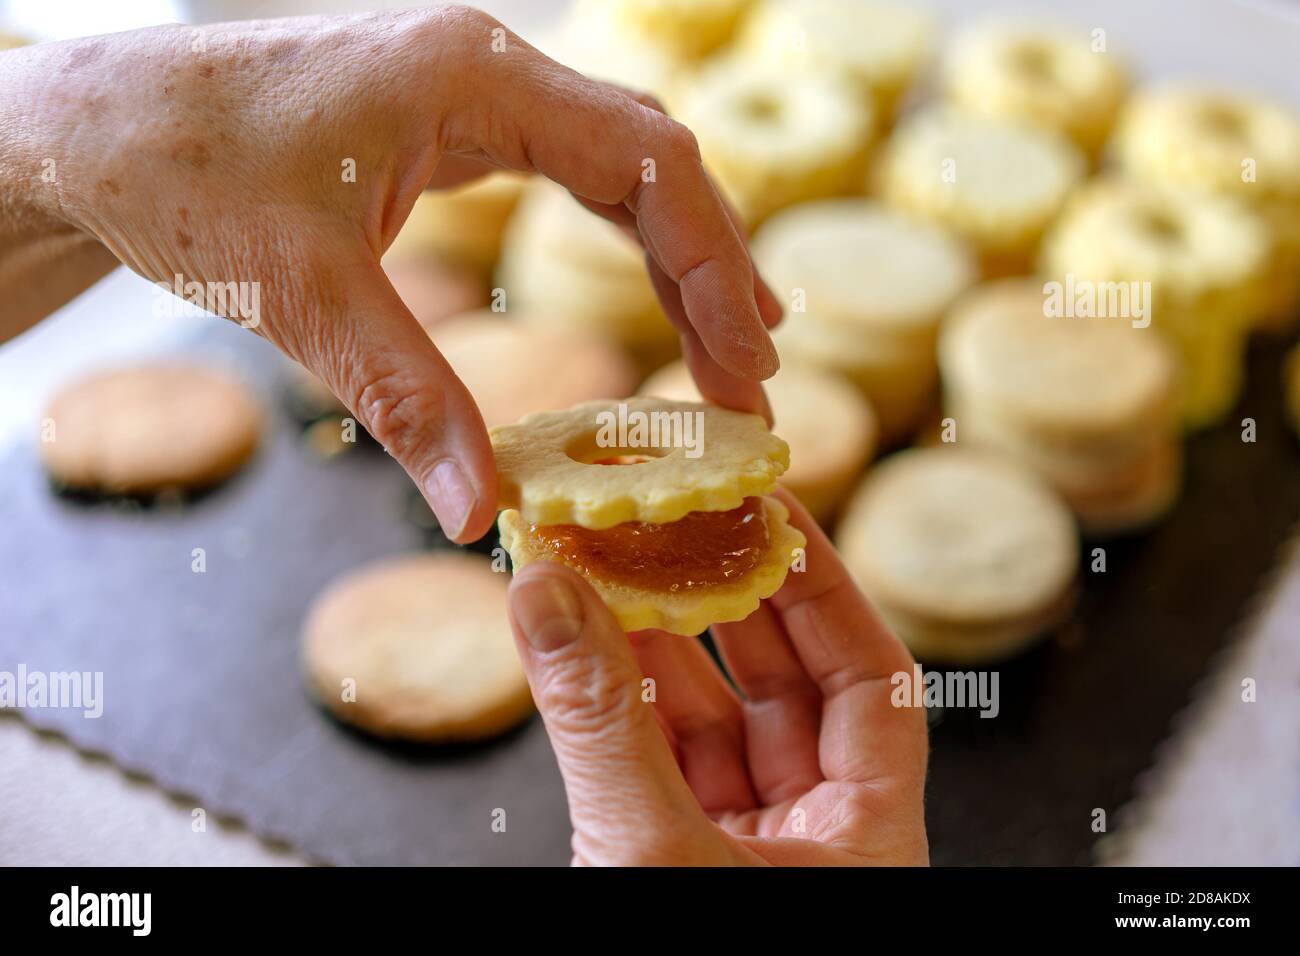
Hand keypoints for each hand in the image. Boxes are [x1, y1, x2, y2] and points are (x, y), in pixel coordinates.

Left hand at [0, 6, 780, 540]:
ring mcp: (475, 91)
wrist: (101, 132)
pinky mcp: (453, 125)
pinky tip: (655, 289)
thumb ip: (406, 399)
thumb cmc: (185, 178)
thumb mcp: (302, 296)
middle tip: (753, 373)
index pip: (648, 161)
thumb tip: (483, 515)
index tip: (745, 359)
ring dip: (683, 252)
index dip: (713, 265)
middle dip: (716, 266)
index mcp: (474, 76)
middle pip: (656, 159)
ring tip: (735, 340)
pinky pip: (574, 173)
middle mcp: (491, 68)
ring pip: (623, 163)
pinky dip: (626, 238)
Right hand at [506, 490, 929, 865]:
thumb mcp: (655, 852)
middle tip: (680, 518)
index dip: (827, 586)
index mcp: (868, 835)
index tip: (774, 511)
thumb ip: (604, 724)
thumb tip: (548, 593)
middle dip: (727, 600)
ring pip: (705, 722)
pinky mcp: (671, 866)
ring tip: (610, 564)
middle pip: (785, 685)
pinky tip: (578, 644)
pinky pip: (649, 763)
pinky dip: (613, 706)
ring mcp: (741, 854)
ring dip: (654, 646)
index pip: (872, 679)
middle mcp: (813, 837)